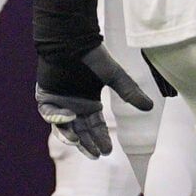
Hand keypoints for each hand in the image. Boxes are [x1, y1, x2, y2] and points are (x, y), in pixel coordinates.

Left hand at [35, 44, 151, 157]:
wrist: (72, 41)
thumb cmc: (94, 57)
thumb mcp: (115, 77)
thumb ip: (130, 92)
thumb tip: (149, 107)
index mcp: (90, 103)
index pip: (95, 126)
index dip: (101, 138)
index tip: (107, 151)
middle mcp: (75, 105)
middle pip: (80, 130)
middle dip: (87, 143)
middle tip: (95, 154)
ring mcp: (59, 101)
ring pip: (63, 125)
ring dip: (69, 134)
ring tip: (78, 141)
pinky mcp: (45, 95)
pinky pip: (48, 112)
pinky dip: (56, 117)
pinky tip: (69, 117)